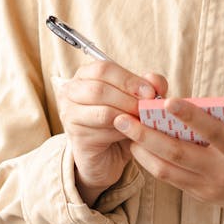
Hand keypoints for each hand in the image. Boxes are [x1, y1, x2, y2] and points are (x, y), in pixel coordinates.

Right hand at [56, 62, 167, 205]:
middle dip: (129, 99)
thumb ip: (149, 86)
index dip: (129, 79)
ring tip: (142, 121)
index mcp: (85, 75)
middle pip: (100, 89)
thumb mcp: (138, 101)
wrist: (109, 154)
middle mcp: (71, 92)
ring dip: (128, 117)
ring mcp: (70, 114)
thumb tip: (154, 79)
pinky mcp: (76, 137)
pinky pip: (103, 132)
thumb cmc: (122, 121)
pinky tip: (130, 133)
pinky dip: (122, 132)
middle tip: (147, 109)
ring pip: (103, 112)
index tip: (150, 92)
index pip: (103, 69)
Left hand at [113, 99, 223, 223]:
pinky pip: (172, 180)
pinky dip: (153, 163)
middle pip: (177, 154)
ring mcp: (210, 188)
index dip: (189, 116)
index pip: (211, 133)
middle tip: (122, 118)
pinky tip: (141, 147)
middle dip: (146, 135)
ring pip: (168, 171)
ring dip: (143, 151)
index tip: (167, 101)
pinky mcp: (203, 196)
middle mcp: (222, 173)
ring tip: (125, 131)